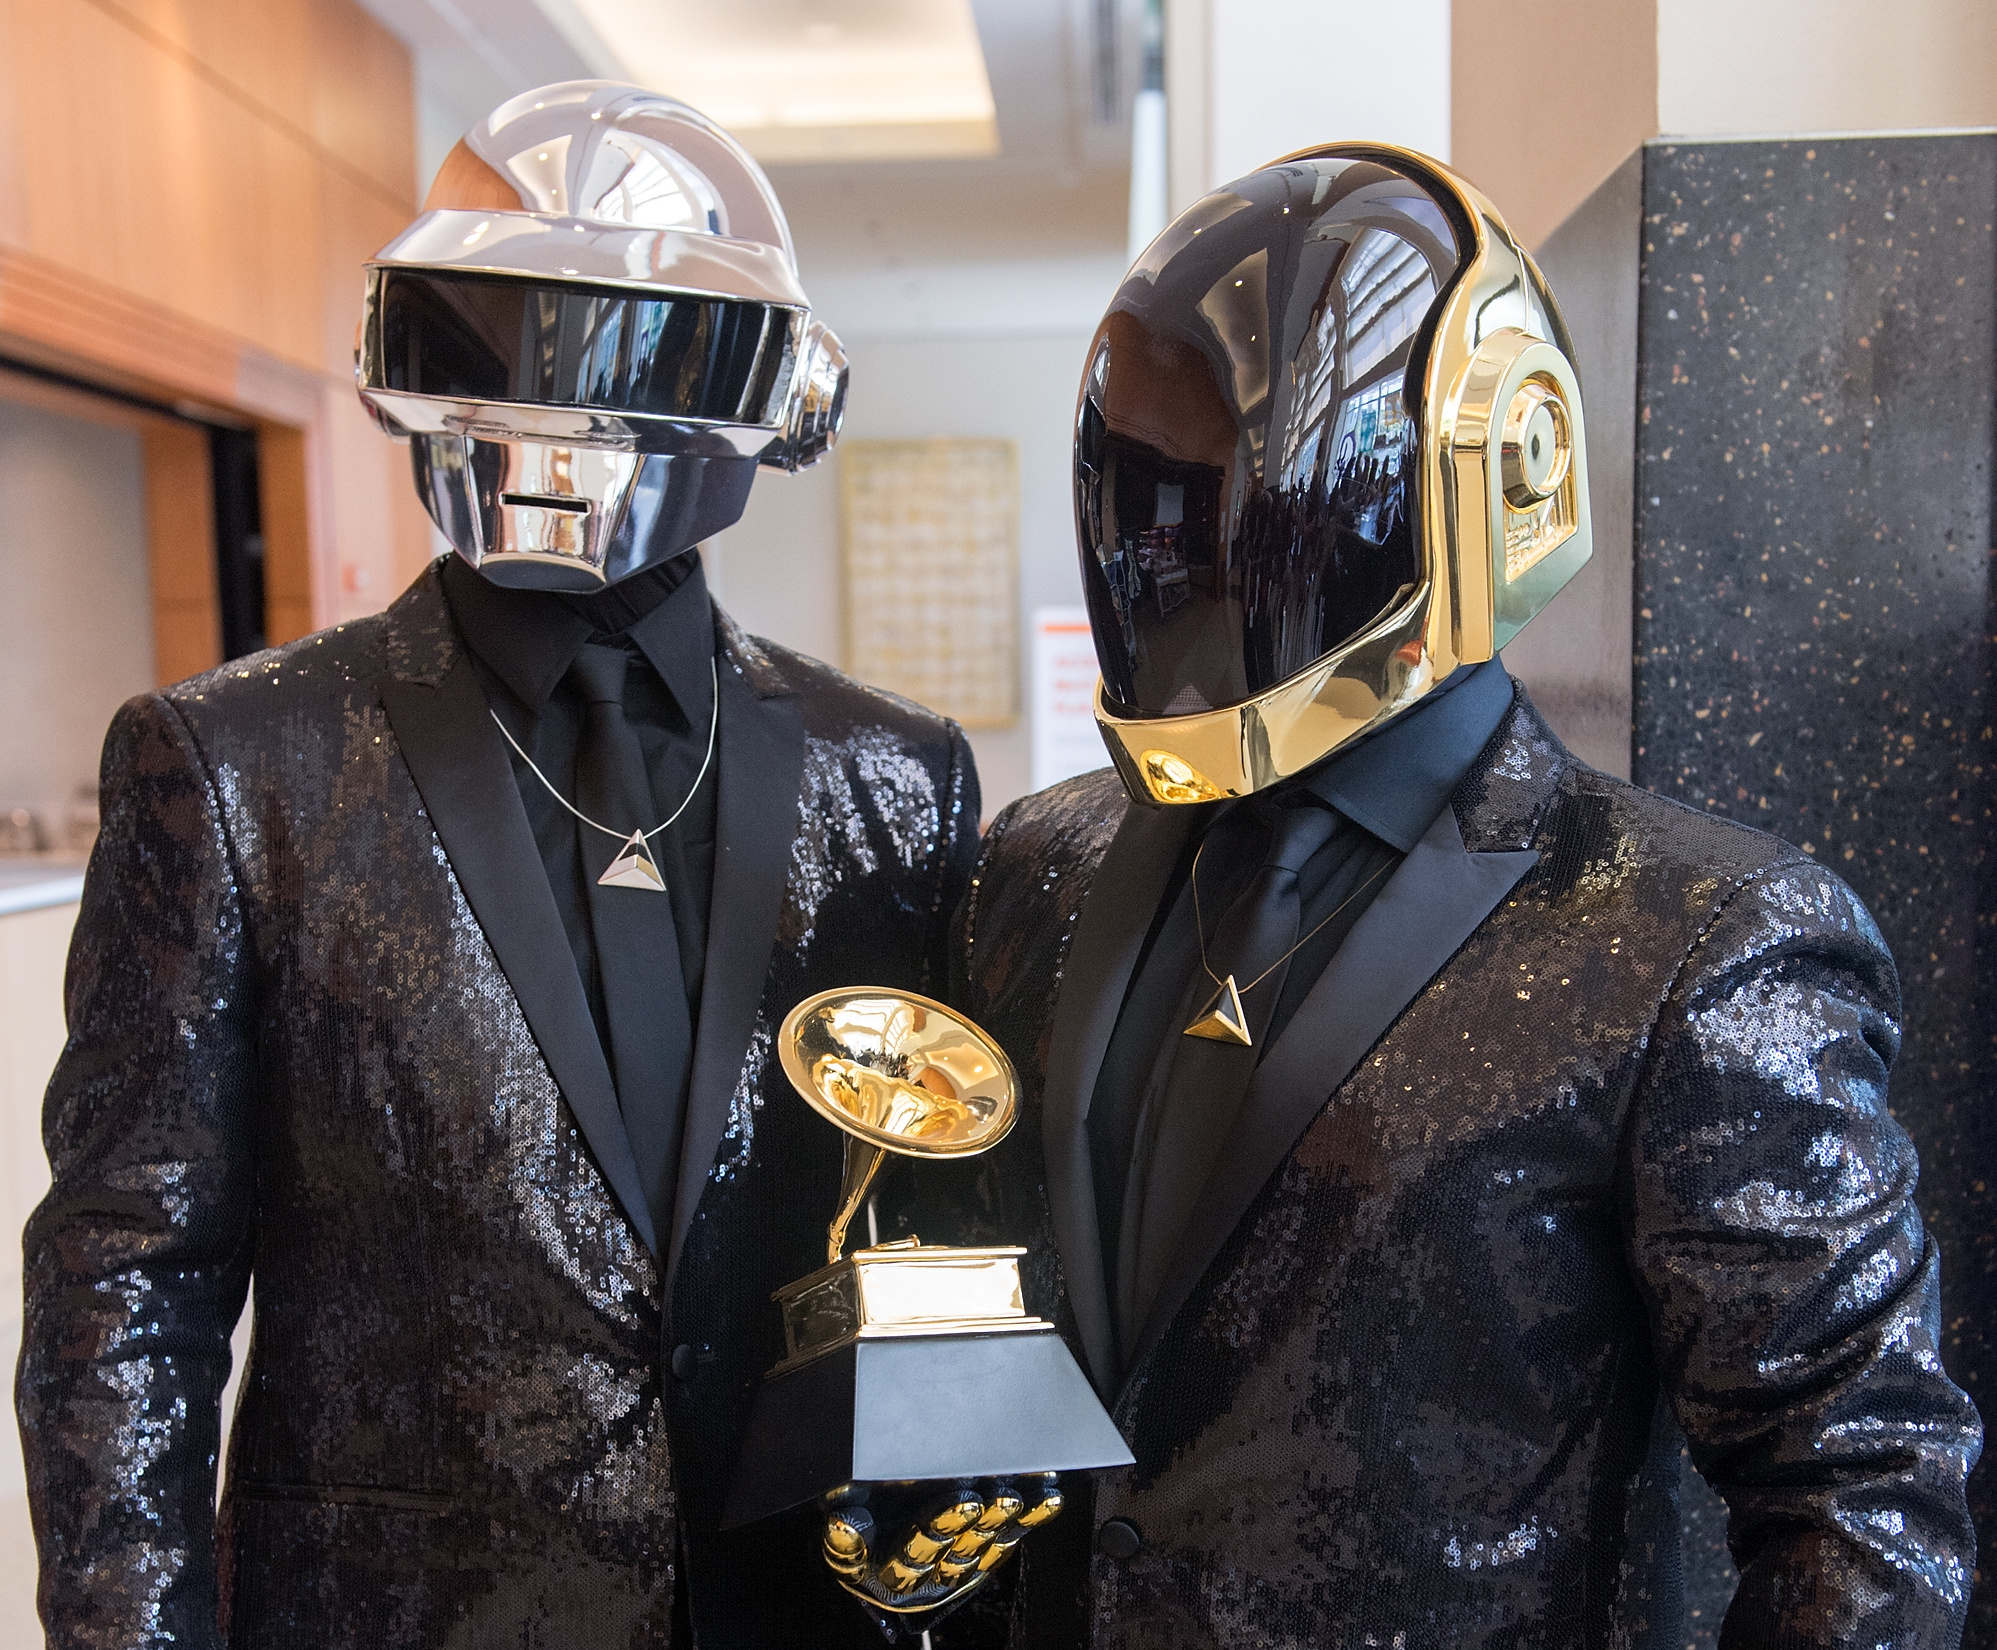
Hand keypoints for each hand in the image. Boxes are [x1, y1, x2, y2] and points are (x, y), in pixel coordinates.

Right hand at [820, 1475, 1063, 1615]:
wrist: (874, 1569)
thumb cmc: (860, 1545)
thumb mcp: (843, 1547)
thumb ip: (844, 1542)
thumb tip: (840, 1525)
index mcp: (893, 1572)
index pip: (920, 1549)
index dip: (945, 1526)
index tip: (967, 1501)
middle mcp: (931, 1574)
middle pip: (960, 1549)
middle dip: (984, 1523)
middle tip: (1003, 1497)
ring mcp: (959, 1569)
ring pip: (987, 1547)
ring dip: (1008, 1522)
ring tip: (1024, 1497)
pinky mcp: (981, 1562)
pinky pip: (1008, 1542)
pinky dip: (1030, 1521)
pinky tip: (1047, 1502)